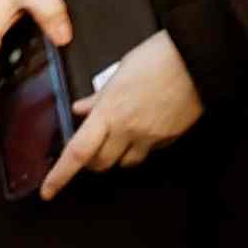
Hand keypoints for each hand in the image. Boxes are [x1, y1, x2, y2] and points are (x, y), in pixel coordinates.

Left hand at [41, 29, 199, 194]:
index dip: (60, 175)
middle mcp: (128, 130)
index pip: (77, 152)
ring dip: (119, 155)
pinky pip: (151, 151)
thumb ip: (99, 96)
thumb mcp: (121, 70)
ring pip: (126, 162)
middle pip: (101, 163)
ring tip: (123, 134)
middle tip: (93, 147)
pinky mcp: (170, 138)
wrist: (199, 56)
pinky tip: (148, 126)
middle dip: (93, 160)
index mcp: (109, 111)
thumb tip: (81, 108)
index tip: (48, 191)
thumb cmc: (160, 56)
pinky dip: (143, 145)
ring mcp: (150, 136)